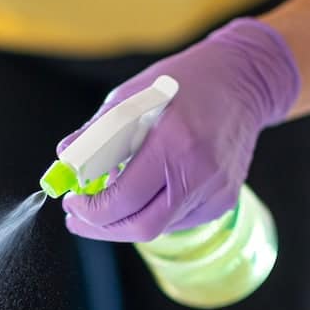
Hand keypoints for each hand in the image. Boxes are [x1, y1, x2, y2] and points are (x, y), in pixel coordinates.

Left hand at [60, 18, 299, 241]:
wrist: (243, 80)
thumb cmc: (181, 83)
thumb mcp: (131, 97)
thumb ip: (96, 133)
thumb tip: (65, 159)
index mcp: (172, 142)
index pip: (123, 199)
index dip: (91, 210)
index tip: (71, 202)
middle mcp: (199, 172)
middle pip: (142, 228)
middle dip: (102, 229)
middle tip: (77, 219)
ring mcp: (216, 190)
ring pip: (159, 227)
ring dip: (126, 219)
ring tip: (110, 196)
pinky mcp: (225, 200)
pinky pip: (178, 219)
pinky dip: (153, 211)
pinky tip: (146, 190)